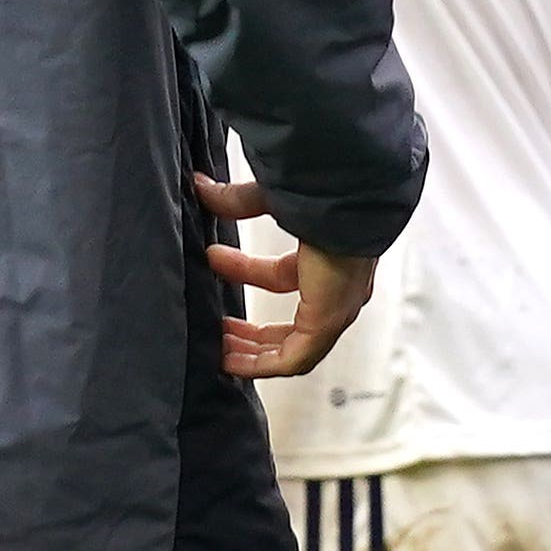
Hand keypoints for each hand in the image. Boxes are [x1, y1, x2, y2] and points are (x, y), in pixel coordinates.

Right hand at [196, 174, 374, 378]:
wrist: (349, 199)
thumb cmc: (323, 194)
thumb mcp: (271, 197)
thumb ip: (237, 200)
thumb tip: (201, 187)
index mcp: (329, 257)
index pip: (287, 275)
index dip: (247, 273)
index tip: (215, 263)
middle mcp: (338, 290)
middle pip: (293, 323)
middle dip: (253, 329)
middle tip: (217, 327)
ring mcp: (336, 310)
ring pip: (294, 347)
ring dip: (254, 350)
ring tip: (218, 349)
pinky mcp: (327, 324)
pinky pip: (294, 359)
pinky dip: (263, 364)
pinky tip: (231, 361)